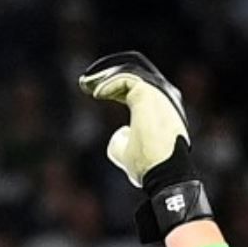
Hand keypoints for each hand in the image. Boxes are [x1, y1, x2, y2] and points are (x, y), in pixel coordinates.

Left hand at [78, 52, 191, 188]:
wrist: (162, 171)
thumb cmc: (148, 166)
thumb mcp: (129, 154)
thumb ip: (123, 142)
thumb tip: (120, 132)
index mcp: (159, 111)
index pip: (136, 92)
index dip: (115, 91)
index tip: (96, 94)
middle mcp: (162, 99)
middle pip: (132, 79)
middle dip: (108, 77)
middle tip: (86, 82)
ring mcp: (157, 95)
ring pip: (129, 75)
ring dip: (105, 76)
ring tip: (86, 82)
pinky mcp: (147, 94)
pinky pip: (125, 79)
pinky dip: (109, 84)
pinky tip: (97, 94)